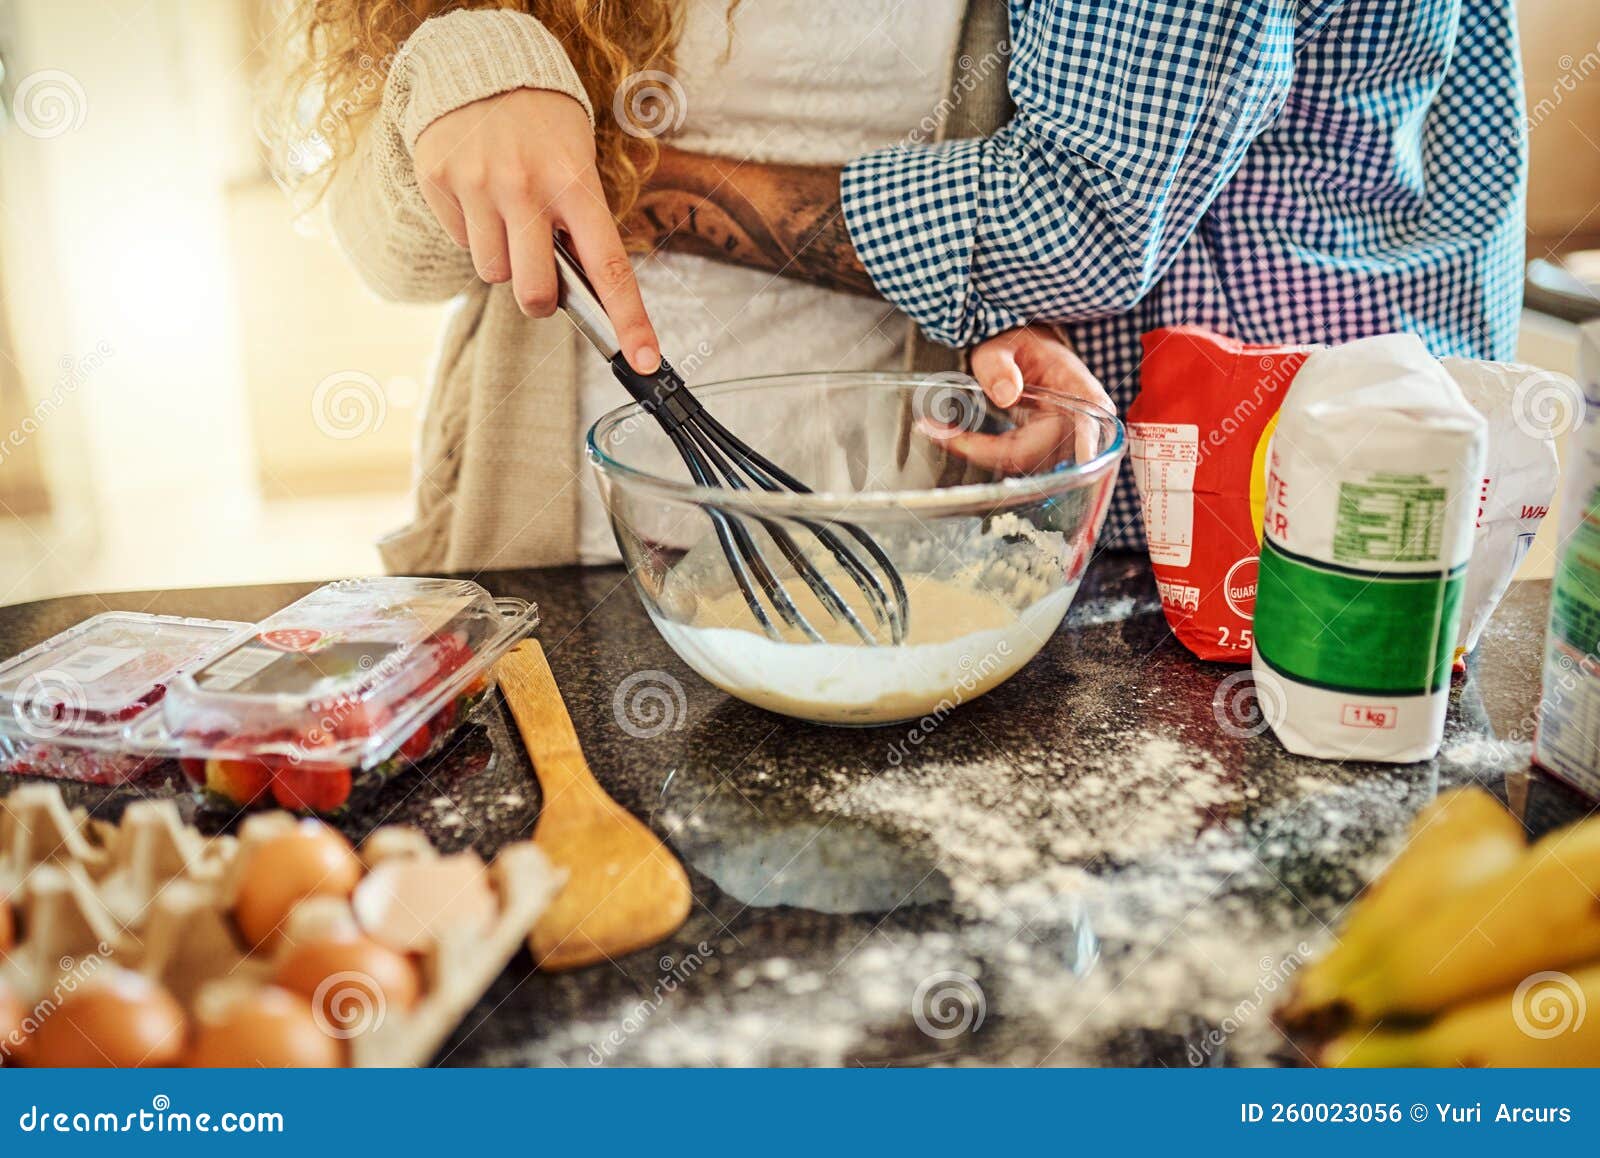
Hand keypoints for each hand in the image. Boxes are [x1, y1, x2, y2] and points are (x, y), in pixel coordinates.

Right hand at [414, 88, 659, 371]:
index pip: (609, 267)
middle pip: (535, 292)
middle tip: (544, 280)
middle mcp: (525, 187)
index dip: (630, 320)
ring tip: (508, 215)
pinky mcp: (439, 180)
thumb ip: (579, 224)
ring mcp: (478, 185)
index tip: (644, 360)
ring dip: (505, 260)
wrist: (481, 63)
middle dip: (542, 300)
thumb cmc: (543, 125)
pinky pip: (460, 241)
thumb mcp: (578, 165)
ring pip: (494, 273)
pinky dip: (473, 231)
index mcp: (575, 184)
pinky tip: (480, 195)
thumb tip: (580, 293)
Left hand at [922, 324, 1116, 471]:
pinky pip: (1008, 459)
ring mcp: (1057, 441)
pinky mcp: (1038, 450)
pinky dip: (978, 451)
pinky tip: (952, 437)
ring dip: (975, 451)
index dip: (1087, 444)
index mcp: (1080, 391)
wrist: (1024, 351)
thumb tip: (1006, 396)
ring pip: (1016, 462)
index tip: (1086, 461)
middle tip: (938, 431)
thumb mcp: (1004, 344)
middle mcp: (1075, 423)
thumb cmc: (1021, 344)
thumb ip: (1000, 364)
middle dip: (983, 449)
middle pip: (1034, 451)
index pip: (1088, 422)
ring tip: (937, 430)